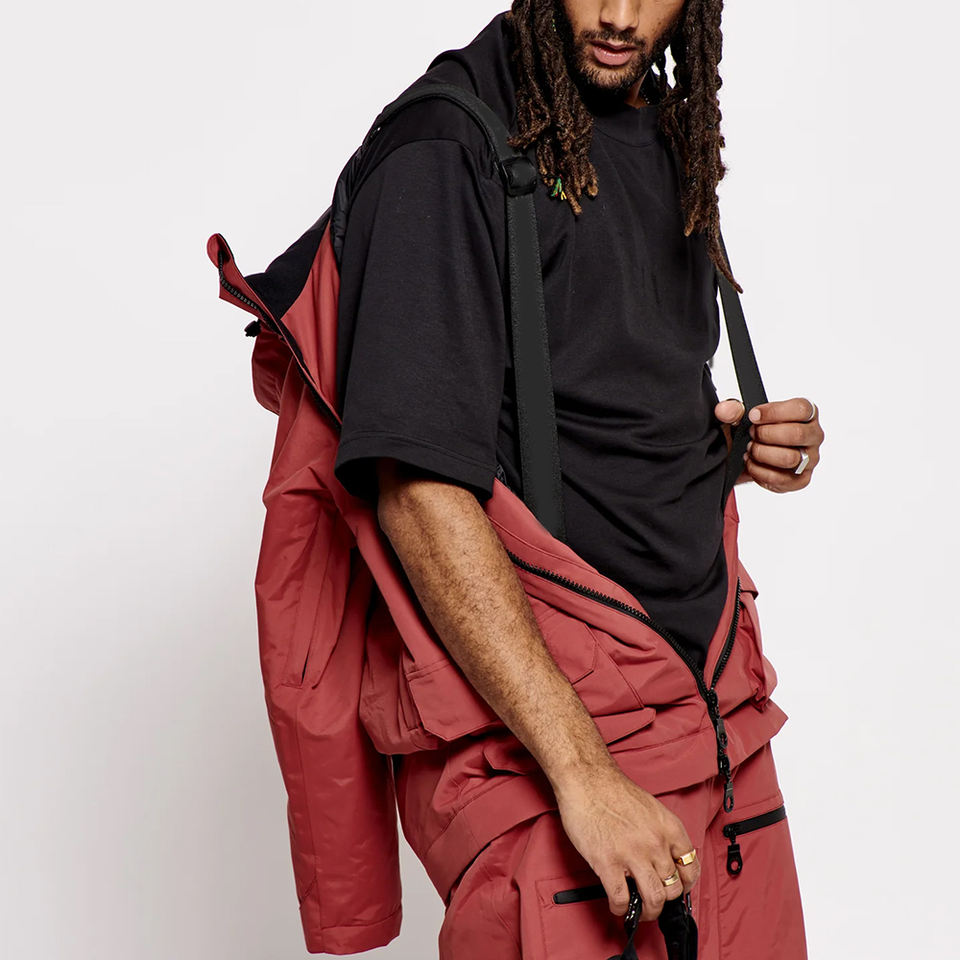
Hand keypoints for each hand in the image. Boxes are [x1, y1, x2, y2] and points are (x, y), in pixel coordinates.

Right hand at [553, 765, 700, 922]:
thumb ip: (660, 834)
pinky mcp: (608, 863)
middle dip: (664, 901)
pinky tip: (617, 904)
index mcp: (669, 828)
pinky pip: (621, 900)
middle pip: (673, 889)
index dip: (685, 885)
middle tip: (653, 900)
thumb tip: (663, 860)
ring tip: (638, 909)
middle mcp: (655, 843)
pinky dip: (621, 909)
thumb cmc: (613, 790)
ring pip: (654, 900)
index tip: (675, 889)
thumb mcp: (651, 808)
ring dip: (648, 912)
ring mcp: (632, 854)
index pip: (691, 869)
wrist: (586, 779)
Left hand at [714, 396, 823, 492]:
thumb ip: (733, 410)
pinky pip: (782, 479)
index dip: (774, 412)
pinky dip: (761, 472)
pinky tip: (753, 464)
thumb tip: (725, 410)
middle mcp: (813, 436)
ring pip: (789, 458)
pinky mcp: (801, 479)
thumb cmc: (753, 433)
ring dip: (763, 453)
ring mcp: (810, 459)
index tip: (753, 416)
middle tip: (752, 435)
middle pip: (796, 434)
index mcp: (806, 415)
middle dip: (766, 434)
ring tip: (751, 450)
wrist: (747, 456)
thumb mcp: (741, 417)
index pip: (801, 409)